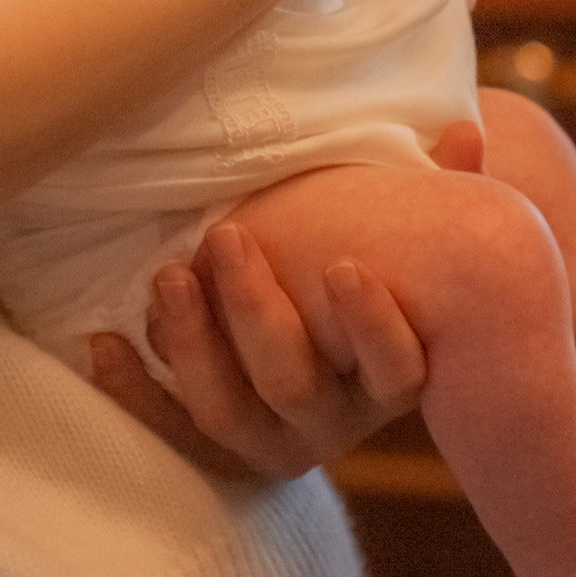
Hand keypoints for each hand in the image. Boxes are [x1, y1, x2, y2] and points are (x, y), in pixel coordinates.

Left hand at [88, 212, 423, 481]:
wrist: (323, 355)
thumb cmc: (374, 267)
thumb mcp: (409, 236)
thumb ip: (439, 189)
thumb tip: (470, 129)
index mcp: (389, 377)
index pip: (397, 369)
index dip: (373, 326)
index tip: (345, 265)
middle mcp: (335, 422)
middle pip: (293, 385)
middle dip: (255, 313)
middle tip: (226, 235)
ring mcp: (273, 441)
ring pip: (228, 416)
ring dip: (194, 347)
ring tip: (169, 276)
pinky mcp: (216, 447)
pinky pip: (171, 434)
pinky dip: (135, 392)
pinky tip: (106, 341)